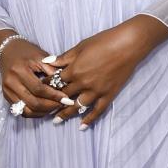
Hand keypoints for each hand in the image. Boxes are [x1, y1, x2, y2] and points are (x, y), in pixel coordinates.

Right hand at [0, 38, 68, 117]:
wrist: (7, 50)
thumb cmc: (27, 52)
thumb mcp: (41, 56)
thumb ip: (52, 71)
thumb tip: (66, 86)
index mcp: (19, 70)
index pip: (39, 89)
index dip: (54, 96)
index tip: (66, 99)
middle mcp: (11, 83)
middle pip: (33, 102)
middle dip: (50, 106)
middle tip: (63, 104)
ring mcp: (7, 91)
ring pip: (27, 111)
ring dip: (43, 112)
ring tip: (55, 107)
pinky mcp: (6, 96)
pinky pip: (22, 111)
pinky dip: (35, 113)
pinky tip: (45, 109)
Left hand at [51, 15, 167, 127]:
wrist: (127, 45)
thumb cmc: (104, 41)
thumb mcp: (81, 46)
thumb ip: (64, 57)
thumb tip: (47, 62)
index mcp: (74, 70)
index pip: (55, 82)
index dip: (46, 86)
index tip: (40, 91)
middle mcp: (83, 83)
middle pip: (63, 96)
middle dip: (52, 102)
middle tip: (43, 109)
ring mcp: (96, 91)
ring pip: (77, 107)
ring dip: (66, 114)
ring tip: (56, 121)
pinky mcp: (108, 95)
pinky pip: (97, 111)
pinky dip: (89, 119)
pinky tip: (82, 126)